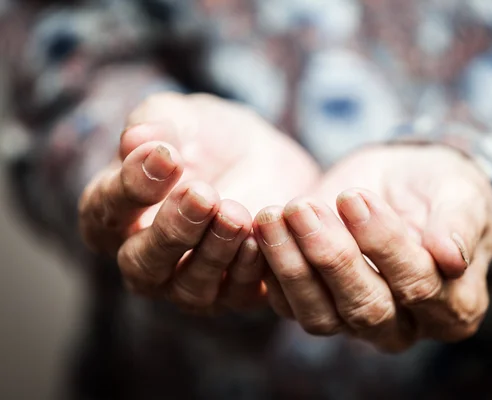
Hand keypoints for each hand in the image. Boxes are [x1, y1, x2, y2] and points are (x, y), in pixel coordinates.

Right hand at [78, 93, 319, 313]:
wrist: (259, 155)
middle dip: (173, 230)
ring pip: (190, 287)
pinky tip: (258, 239)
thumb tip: (135, 140)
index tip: (168, 157)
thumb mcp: (179, 117)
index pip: (106, 211)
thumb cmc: (204, 137)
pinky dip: (247, 272)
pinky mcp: (234, 290)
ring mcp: (188, 282)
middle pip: (143, 263)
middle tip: (202, 194)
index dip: (133, 187)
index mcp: (114, 214)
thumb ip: (154, 125)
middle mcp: (145, 258)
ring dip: (213, 252)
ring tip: (235, 213)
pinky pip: (236, 294)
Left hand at [254, 144, 491, 350]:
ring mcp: (356, 322)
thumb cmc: (439, 189)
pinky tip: (262, 232)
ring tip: (273, 216)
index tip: (353, 198)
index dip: (383, 244)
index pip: (418, 287)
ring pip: (320, 315)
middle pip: (366, 308)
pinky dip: (272, 270)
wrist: (404, 183)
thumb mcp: (460, 193)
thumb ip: (459, 224)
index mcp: (453, 307)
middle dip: (331, 256)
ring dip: (292, 265)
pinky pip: (290, 304)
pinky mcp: (318, 306)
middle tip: (302, 207)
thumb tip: (451, 258)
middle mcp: (405, 325)